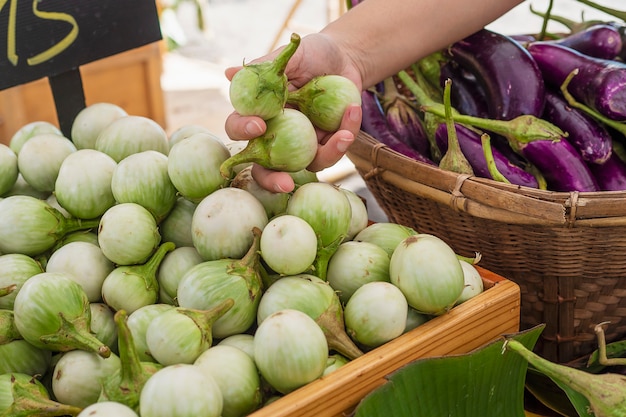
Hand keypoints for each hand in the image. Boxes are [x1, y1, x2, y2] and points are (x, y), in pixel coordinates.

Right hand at [224, 33, 362, 192]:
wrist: (344, 58)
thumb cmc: (311, 55)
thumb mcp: (291, 57)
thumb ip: (265, 67)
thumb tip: (229, 73)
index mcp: (259, 113)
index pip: (238, 128)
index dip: (243, 130)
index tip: (259, 126)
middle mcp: (275, 135)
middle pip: (263, 168)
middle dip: (271, 180)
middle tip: (285, 183)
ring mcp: (301, 145)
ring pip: (305, 166)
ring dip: (327, 155)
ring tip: (344, 135)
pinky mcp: (326, 146)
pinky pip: (333, 152)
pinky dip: (345, 137)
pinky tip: (352, 112)